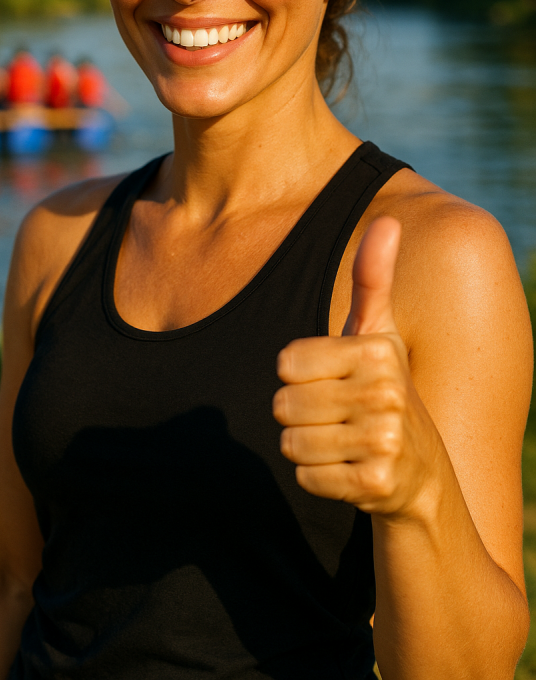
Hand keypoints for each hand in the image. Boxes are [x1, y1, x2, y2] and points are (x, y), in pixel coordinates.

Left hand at [273, 217, 439, 517]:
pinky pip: (307, 478)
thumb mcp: (378, 333)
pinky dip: (319, 478)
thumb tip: (387, 219)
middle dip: (300, 415)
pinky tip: (349, 470)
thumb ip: (373, 278)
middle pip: (283, 405)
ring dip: (307, 448)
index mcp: (377, 351)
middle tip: (337, 416)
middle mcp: (386, 394)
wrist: (420, 471)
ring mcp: (385, 442)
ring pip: (291, 444)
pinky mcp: (377, 485)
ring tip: (342, 442)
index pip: (285, 364)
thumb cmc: (382, 388)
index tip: (333, 381)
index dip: (299, 376)